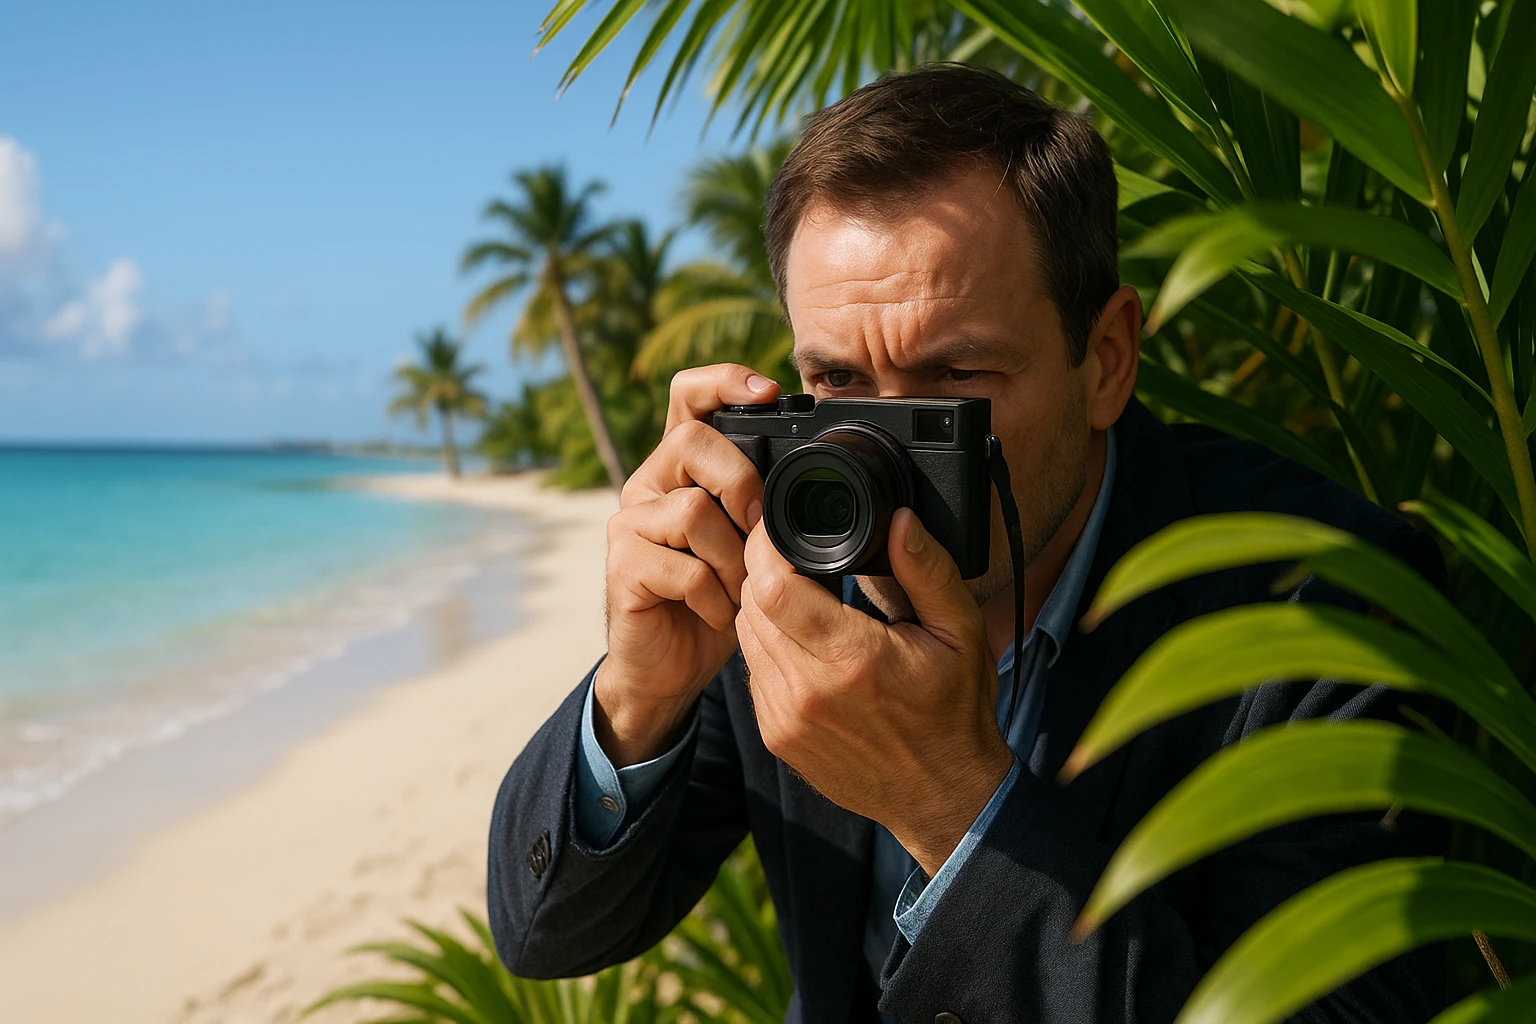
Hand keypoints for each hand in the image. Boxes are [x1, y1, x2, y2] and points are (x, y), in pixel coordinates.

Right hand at [596, 364, 779, 766]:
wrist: (667, 668)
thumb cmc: (715, 599)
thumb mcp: (749, 545)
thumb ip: (763, 506)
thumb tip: (812, 478)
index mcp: (681, 469)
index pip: (688, 396)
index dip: (723, 381)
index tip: (768, 391)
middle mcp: (649, 485)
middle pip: (692, 441)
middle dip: (741, 483)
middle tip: (760, 531)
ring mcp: (629, 524)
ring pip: (692, 510)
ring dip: (733, 558)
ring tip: (741, 590)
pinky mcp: (622, 566)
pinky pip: (683, 568)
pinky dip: (714, 597)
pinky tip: (718, 613)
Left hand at [736, 508, 1013, 876]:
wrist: (942, 797)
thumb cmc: (955, 711)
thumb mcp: (960, 632)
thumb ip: (927, 570)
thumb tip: (899, 519)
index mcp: (853, 659)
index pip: (772, 588)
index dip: (768, 548)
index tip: (780, 527)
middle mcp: (808, 691)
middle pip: (750, 604)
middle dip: (764, 570)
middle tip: (792, 554)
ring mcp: (785, 718)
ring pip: (744, 634)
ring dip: (762, 606)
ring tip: (798, 592)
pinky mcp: (775, 736)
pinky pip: (751, 669)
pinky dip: (766, 645)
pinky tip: (799, 638)